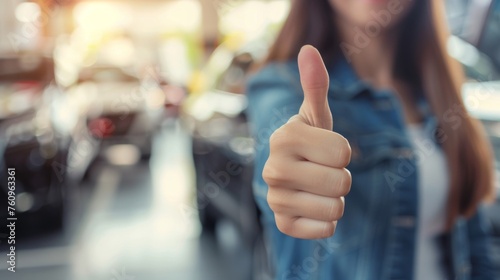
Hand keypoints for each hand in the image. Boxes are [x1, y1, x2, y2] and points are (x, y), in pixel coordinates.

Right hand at [263, 45, 351, 238]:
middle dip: (341, 177)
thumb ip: (315, 85)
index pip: (344, 152)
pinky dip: (327, 221)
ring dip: (335, 199)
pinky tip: (312, 207)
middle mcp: (273, 169)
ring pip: (336, 208)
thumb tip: (309, 50)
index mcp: (284, 137)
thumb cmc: (310, 142)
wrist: (291, 174)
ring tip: (317, 188)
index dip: (343, 152)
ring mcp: (274, 199)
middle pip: (342, 183)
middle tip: (323, 170)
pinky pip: (325, 230)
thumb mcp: (316, 115)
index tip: (325, 149)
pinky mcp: (282, 224)